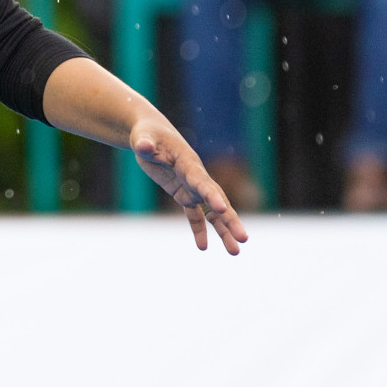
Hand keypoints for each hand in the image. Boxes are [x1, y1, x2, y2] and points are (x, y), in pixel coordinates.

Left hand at [131, 119, 247, 253]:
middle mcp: (195, 176)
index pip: (201, 181)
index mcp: (188, 162)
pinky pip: (194, 215)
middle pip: (216, 200)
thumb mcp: (142, 137)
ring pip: (211, 212)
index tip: (222, 209)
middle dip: (229, 220)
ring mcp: (191, 187)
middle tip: (244, 239)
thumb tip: (143, 146)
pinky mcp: (183, 194)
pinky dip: (199, 230)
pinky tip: (203, 248)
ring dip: (223, 230)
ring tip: (235, 252)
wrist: (150, 136)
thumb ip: (144, 143)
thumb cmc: (146, 134)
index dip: (211, 195)